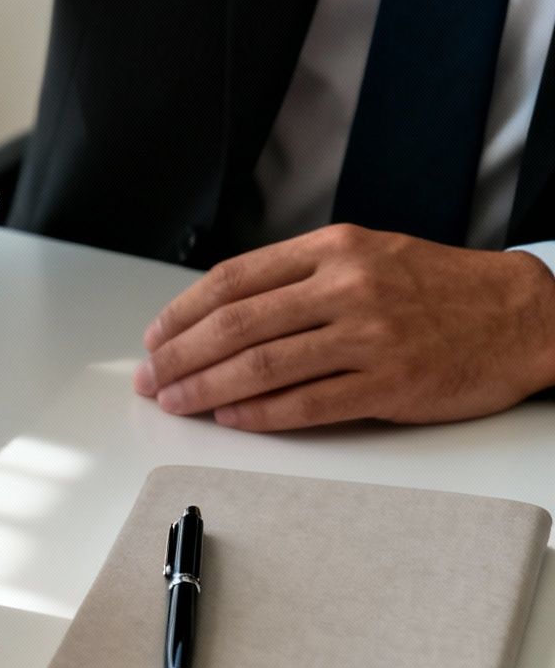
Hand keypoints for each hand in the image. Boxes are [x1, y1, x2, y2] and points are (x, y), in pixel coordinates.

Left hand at [134, 223, 554, 430]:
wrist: (522, 314)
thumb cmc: (436, 286)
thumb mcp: (366, 253)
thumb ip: (298, 275)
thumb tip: (219, 311)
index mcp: (334, 248)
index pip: (233, 280)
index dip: (181, 312)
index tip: (154, 337)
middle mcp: (347, 286)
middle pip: (236, 324)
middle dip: (180, 356)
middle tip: (151, 378)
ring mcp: (370, 336)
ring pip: (263, 365)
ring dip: (207, 389)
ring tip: (176, 402)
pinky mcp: (391, 384)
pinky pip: (308, 403)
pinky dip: (260, 414)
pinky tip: (230, 419)